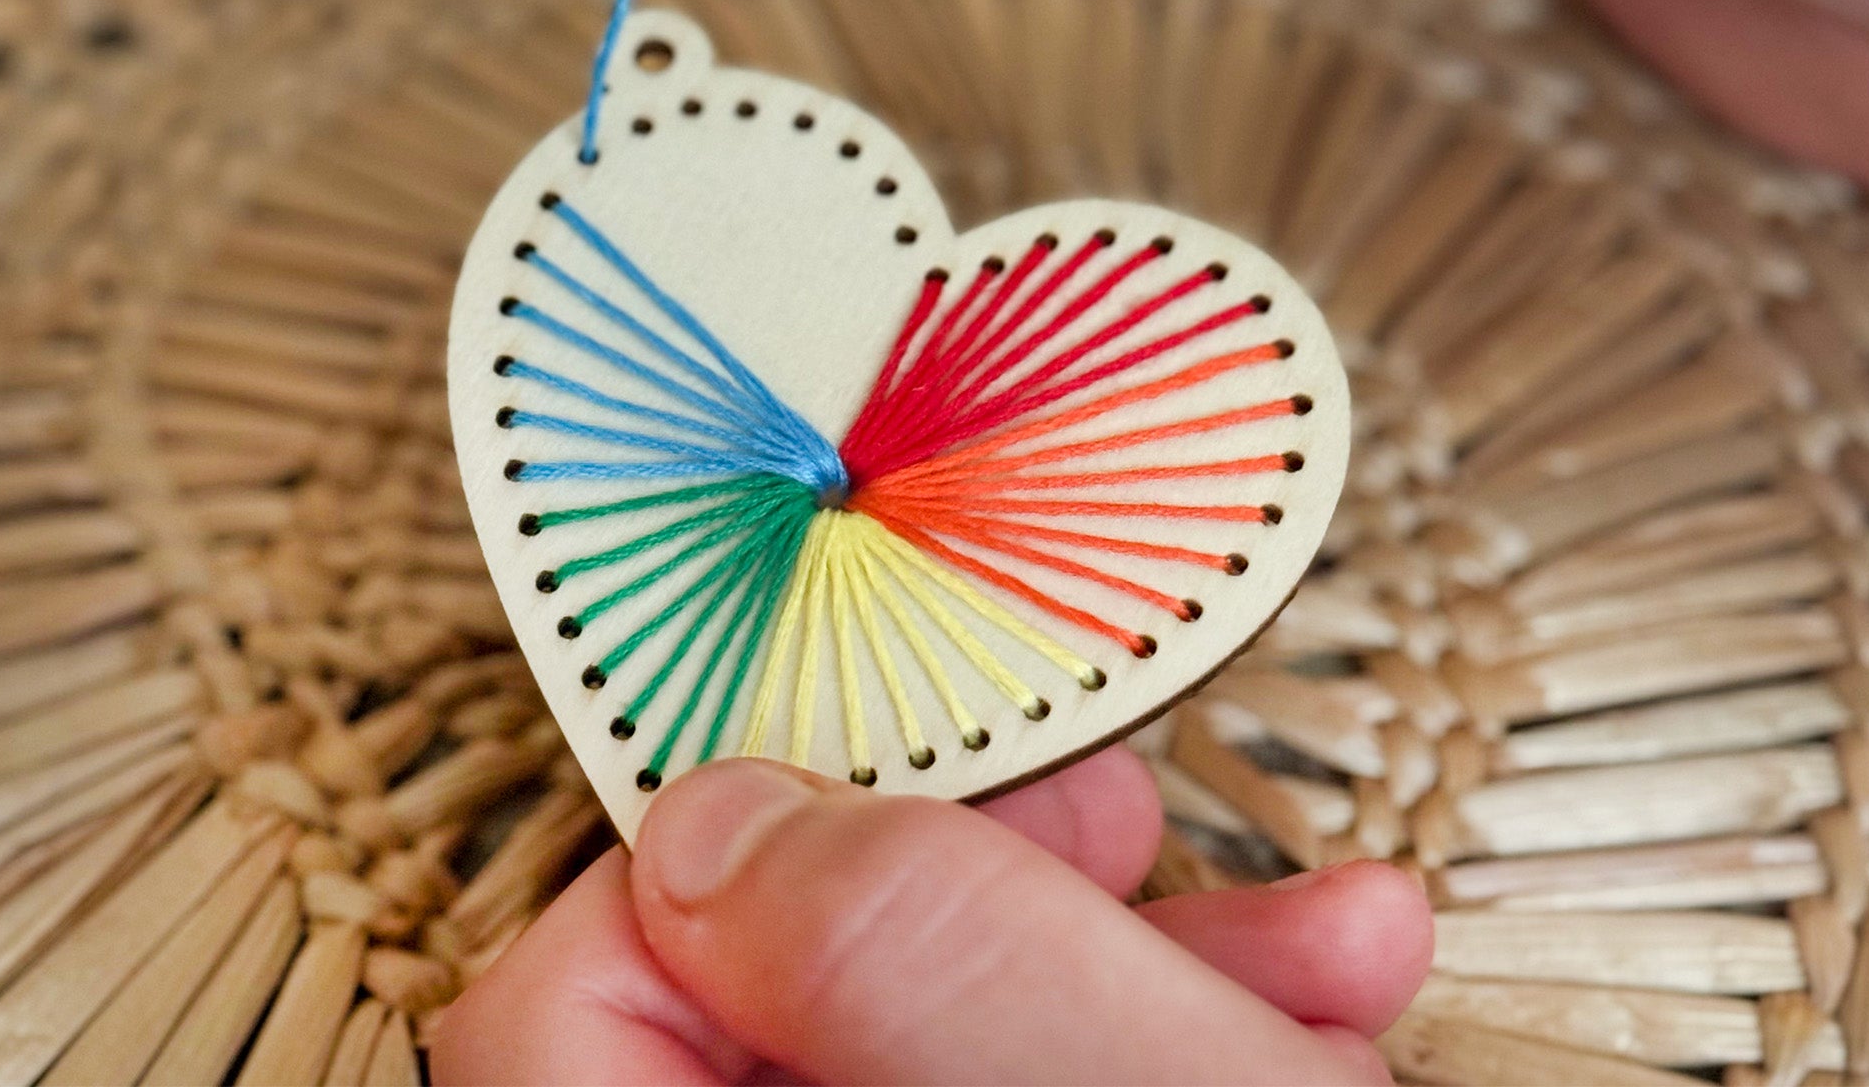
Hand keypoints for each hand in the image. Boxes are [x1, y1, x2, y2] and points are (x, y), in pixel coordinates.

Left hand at [432, 750, 1430, 1084]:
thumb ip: (896, 936)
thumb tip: (717, 824)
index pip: (564, 1017)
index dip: (721, 873)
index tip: (903, 808)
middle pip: (772, 1033)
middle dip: (975, 897)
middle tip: (1111, 830)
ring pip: (928, 1076)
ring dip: (1122, 978)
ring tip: (1302, 954)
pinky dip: (1161, 1067)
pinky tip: (1304, 1028)